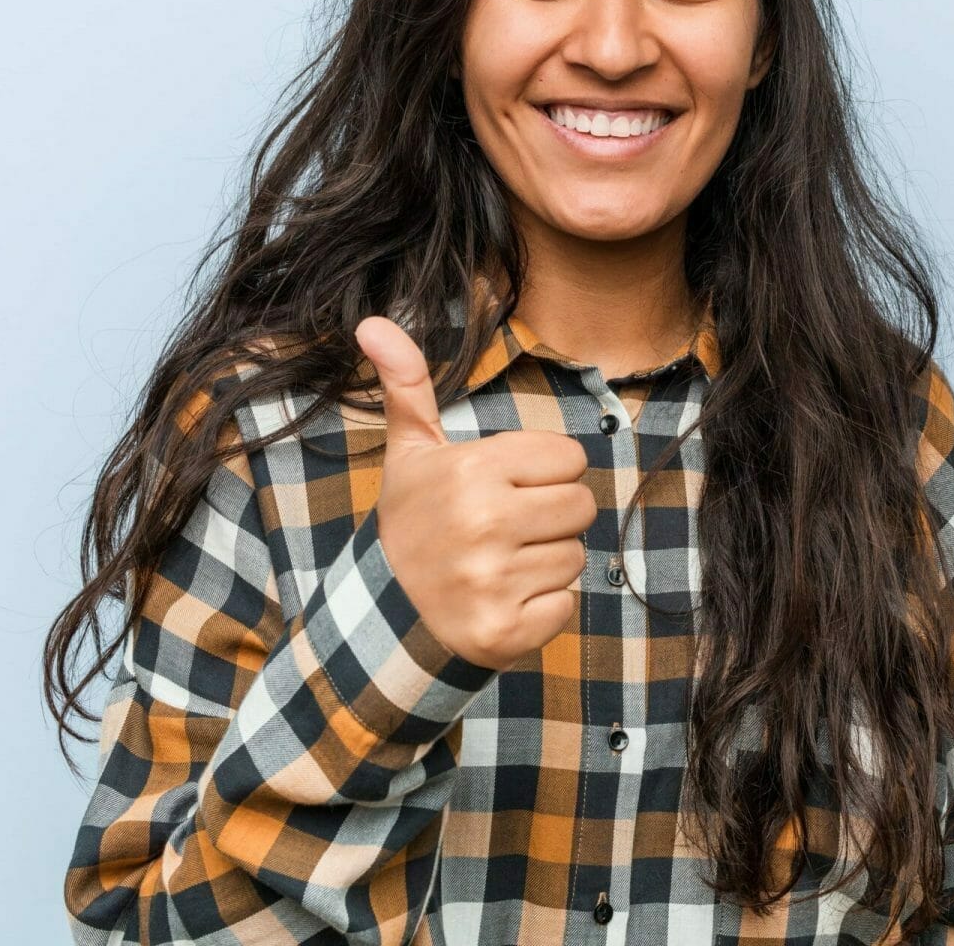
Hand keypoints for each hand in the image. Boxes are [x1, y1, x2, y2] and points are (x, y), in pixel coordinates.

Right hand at [355, 314, 596, 671]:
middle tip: (503, 530)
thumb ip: (407, 386)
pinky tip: (501, 601)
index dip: (543, 474)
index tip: (505, 489)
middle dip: (550, 517)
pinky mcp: (505, 632)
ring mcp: (494, 582)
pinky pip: (566, 605)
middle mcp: (484, 523)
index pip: (570, 459)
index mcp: (471, 471)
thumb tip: (372, 321)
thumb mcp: (411, 453)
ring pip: (576, 557)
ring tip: (498, 565)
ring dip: (545, 563)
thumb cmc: (412, 523)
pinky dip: (541, 608)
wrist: (382, 616)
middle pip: (581, 506)